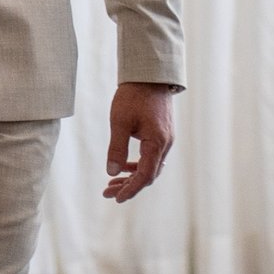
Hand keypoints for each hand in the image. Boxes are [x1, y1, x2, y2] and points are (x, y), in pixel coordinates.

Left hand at [103, 82, 175, 201]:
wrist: (150, 75)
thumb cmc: (133, 96)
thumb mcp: (120, 122)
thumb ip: (117, 148)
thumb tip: (112, 172)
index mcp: (157, 143)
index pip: (145, 176)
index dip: (131, 189)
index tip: (116, 198)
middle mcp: (166, 144)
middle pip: (149, 175)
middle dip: (129, 186)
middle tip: (107, 193)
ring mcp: (166, 140)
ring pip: (151, 167)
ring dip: (132, 177)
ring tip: (112, 183)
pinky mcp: (163, 134)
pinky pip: (152, 157)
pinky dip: (138, 165)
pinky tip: (124, 167)